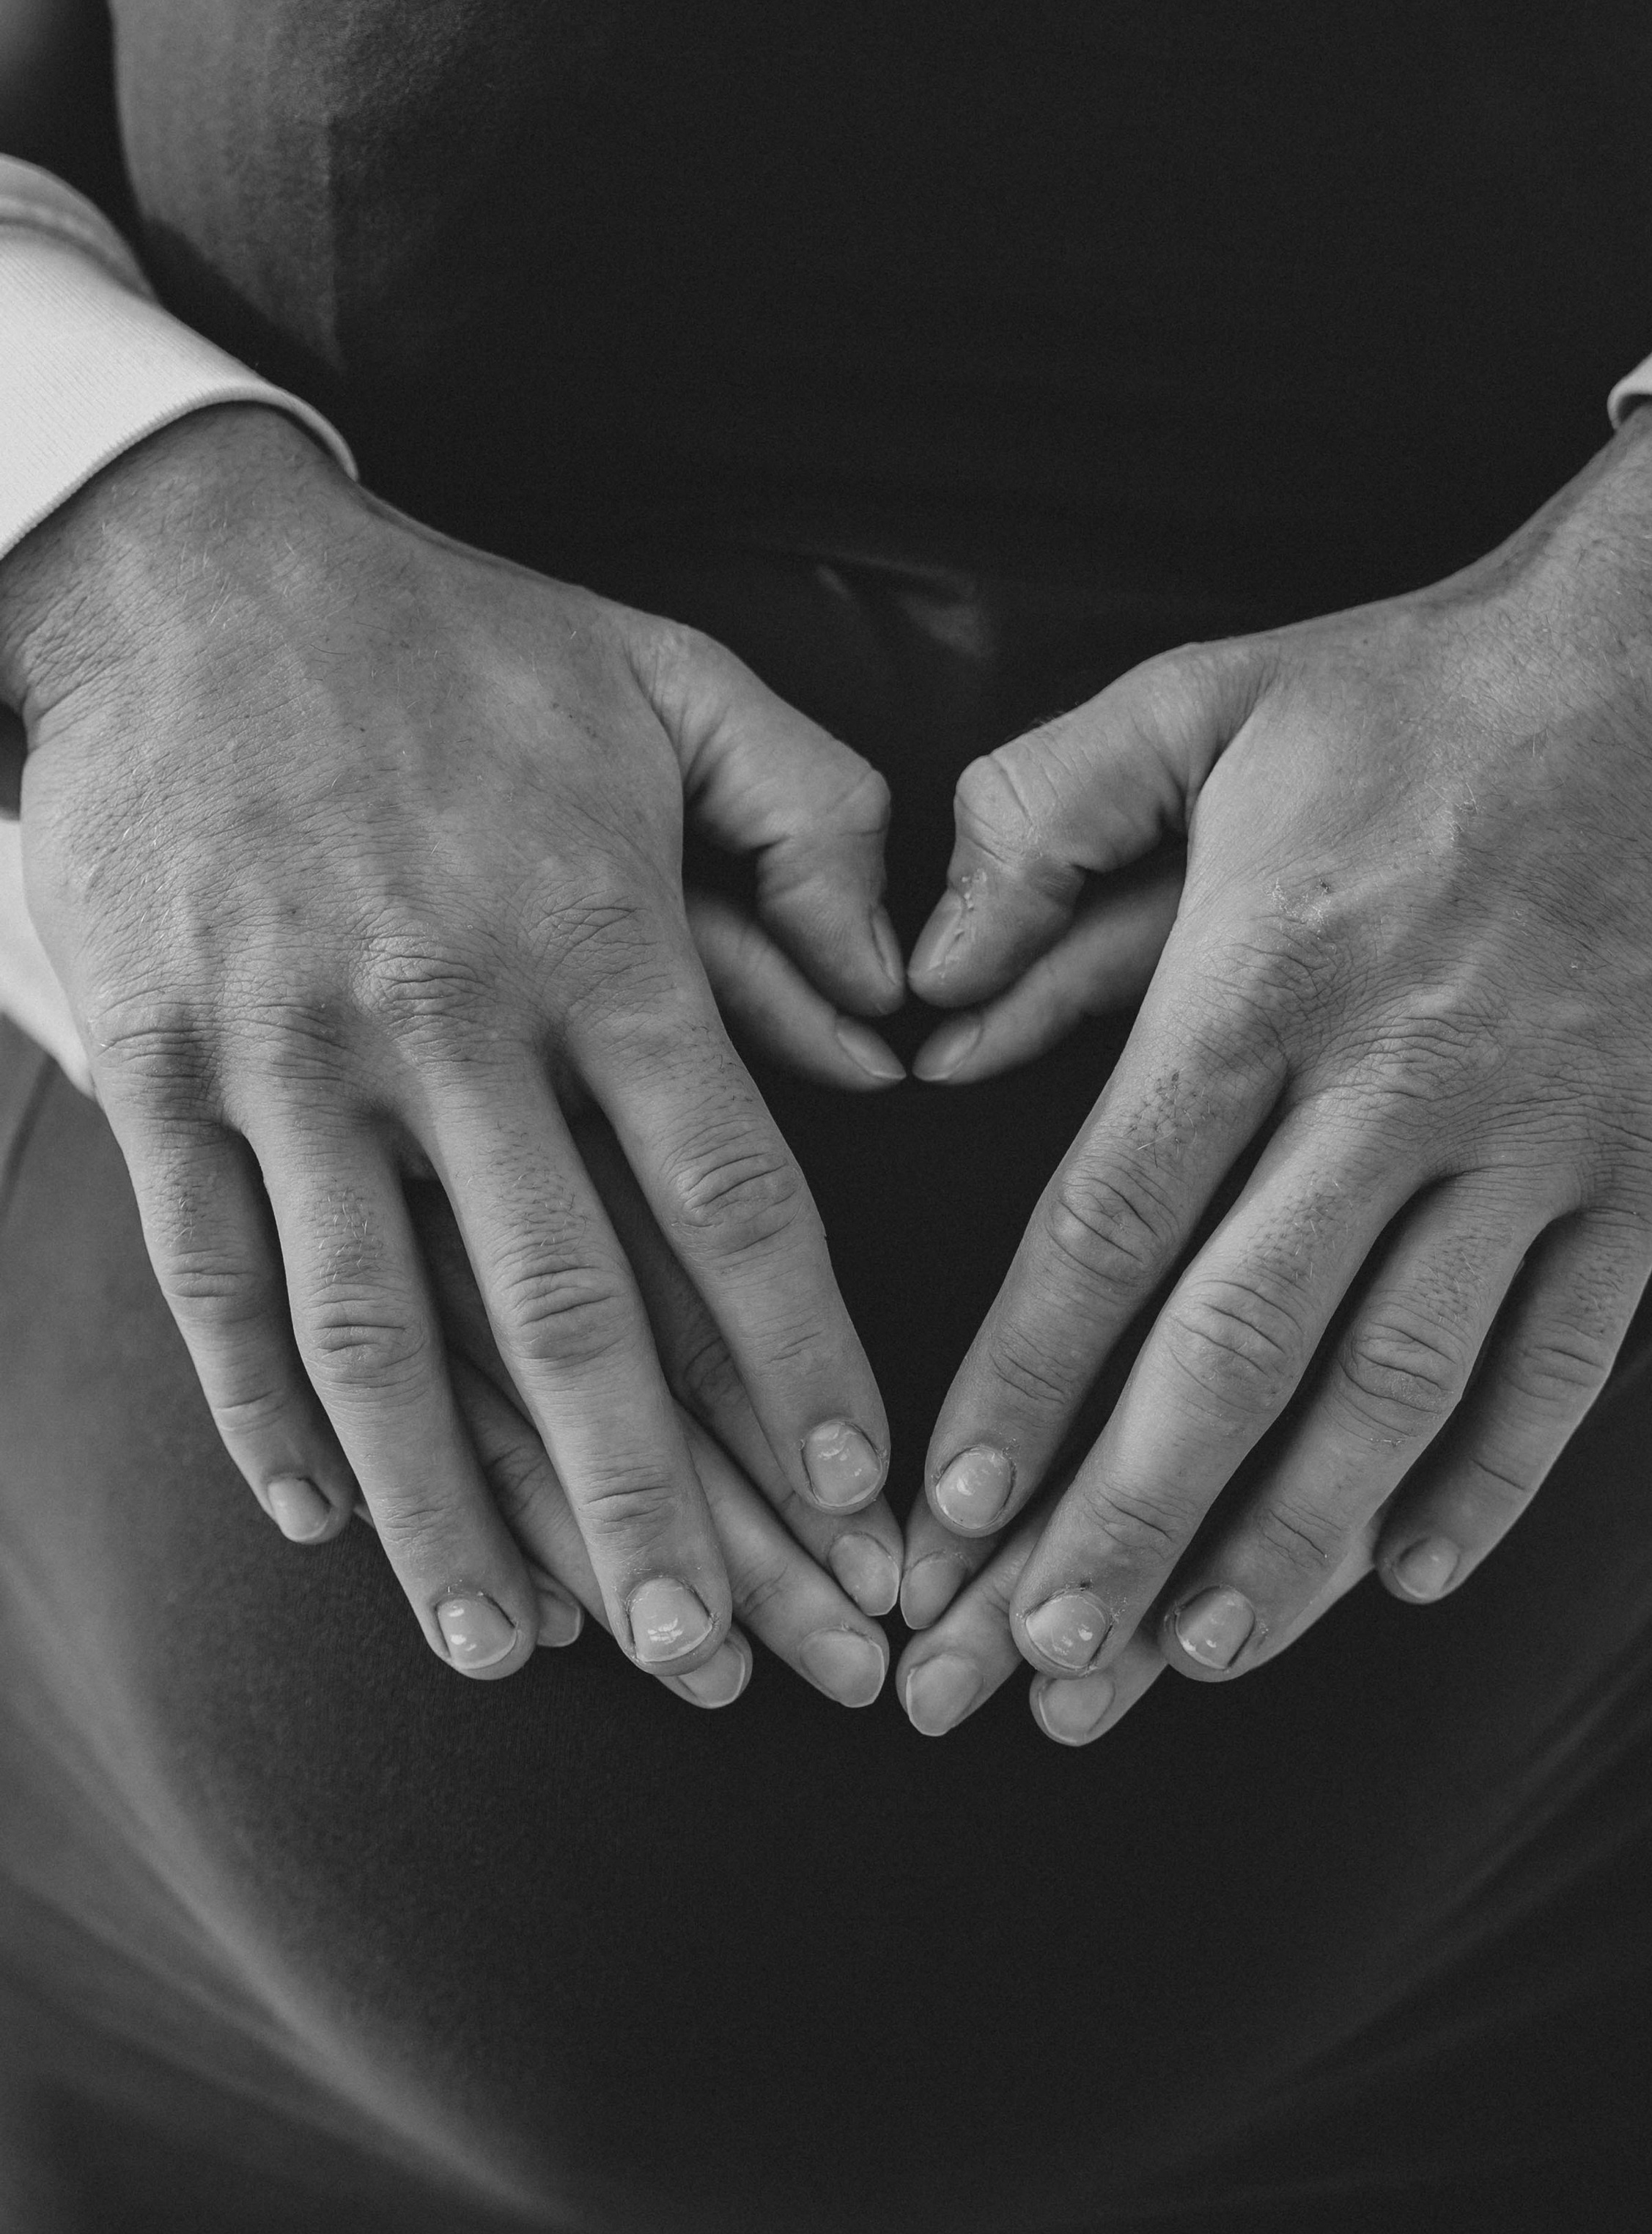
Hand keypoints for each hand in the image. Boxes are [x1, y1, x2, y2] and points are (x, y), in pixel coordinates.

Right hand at [0, 405, 904, 1685]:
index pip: (727, 1195)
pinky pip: (212, 1273)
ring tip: (519, 1654)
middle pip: (566, 1305)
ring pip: (378, 1329)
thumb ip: (815, 828)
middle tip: (728, 1661)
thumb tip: (906, 1016)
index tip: (865, 1497)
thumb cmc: (454, 639)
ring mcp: (291, 1058)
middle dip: (654, 1501)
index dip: (801, 1360)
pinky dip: (261, 1409)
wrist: (185, 571)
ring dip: (450, 1508)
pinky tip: (319, 1524)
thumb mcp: (670, 681)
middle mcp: (451, 1024)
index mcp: (598, 942)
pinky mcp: (164, 1069)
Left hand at [895, 402, 1651, 1740]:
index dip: (1025, 1381)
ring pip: (1402, 1384)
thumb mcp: (1200, 703)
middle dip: (1125, 1520)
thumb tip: (918, 995)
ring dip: (1293, 1540)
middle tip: (1030, 1662)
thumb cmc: (1414, 689)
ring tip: (1189, 1657)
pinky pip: (1568, 1358)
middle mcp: (1399, 1078)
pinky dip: (1492, 1479)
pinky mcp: (1645, 1167)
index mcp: (1265, 977)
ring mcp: (1537, 1137)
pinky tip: (1408, 1575)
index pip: (1111, 1223)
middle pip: (1238, 1343)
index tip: (946, 1516)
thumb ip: (1037, 827)